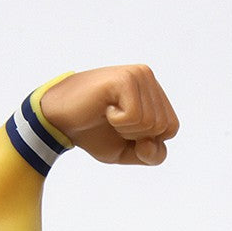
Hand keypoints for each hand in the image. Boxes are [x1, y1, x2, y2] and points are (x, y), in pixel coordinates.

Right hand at [39, 65, 179, 164]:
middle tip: (114, 122)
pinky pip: (135, 117)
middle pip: (164, 127)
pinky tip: (104, 108)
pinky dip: (118, 122)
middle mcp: (148, 78)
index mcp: (153, 92)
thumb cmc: (95, 133)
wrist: (60, 121)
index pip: (171, 128)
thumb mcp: (131, 152)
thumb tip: (151, 142)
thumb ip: (153, 155)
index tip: (125, 130)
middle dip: (137, 136)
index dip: (149, 141)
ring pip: (151, 123)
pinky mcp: (124, 79)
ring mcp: (137, 75)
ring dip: (126, 129)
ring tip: (108, 114)